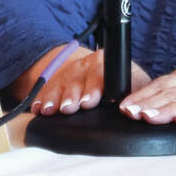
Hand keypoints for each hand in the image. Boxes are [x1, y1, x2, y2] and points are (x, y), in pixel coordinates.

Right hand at [14, 43, 151, 115]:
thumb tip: (135, 112)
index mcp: (107, 63)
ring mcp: (70, 71)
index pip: (100, 73)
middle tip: (68, 108)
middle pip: (77, 79)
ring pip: (61, 83)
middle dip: (72, 95)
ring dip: (54, 98)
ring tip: (49, 110)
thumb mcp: (135, 86)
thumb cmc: (125, 87)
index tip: (89, 101)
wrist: (106, 73)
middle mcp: (87, 64)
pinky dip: (42, 99)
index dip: (93, 87)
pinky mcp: (57, 80)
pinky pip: (47, 88)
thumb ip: (137, 97)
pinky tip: (38, 108)